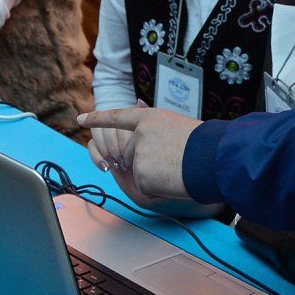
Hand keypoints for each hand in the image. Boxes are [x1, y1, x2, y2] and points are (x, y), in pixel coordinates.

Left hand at [77, 106, 201, 200]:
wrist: (213, 158)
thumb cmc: (204, 144)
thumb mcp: (175, 125)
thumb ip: (153, 125)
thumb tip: (137, 103)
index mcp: (149, 117)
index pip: (117, 117)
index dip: (98, 119)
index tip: (81, 118)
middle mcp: (139, 132)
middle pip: (130, 155)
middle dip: (147, 165)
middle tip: (174, 161)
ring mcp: (138, 152)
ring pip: (139, 173)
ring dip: (155, 178)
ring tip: (176, 168)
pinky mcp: (140, 172)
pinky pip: (145, 188)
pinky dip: (159, 190)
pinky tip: (173, 180)